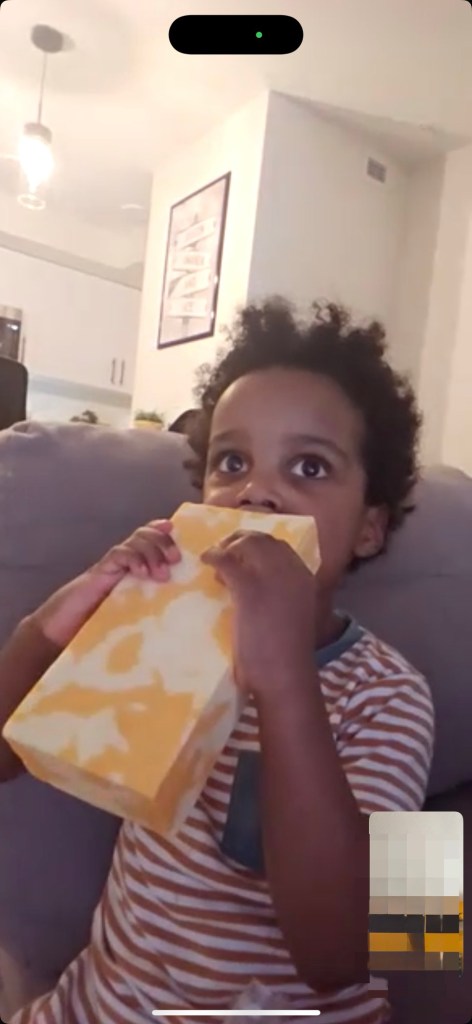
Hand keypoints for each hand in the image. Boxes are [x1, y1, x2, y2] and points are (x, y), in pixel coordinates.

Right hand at [32, 520, 180, 647]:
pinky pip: (118, 555)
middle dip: (162, 542)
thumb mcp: (138, 615)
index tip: (183, 540)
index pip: (151, 542)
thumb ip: (155, 609)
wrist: (64, 630)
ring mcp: (111, 567)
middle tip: (175, 559)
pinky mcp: (99, 573)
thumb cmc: (104, 627)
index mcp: (134, 571)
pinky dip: (132, 558)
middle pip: (144, 536)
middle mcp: (124, 564)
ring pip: (134, 542)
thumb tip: (187, 617)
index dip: (165, 535)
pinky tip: (140, 572)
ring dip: (151, 550)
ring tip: (161, 573)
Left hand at [201, 531, 316, 698]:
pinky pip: (228, 560)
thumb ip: (283, 599)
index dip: (259, 546)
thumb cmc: (286, 657)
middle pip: (264, 540)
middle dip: (241, 540)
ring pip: (247, 545)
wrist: (284, 676)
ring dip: (228, 547)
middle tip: (224, 549)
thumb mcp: (293, 617)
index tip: (242, 552)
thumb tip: (263, 593)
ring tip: (215, 557)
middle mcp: (292, 571)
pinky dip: (215, 556)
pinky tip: (206, 560)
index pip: (281, 548)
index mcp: (305, 578)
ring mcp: (272, 578)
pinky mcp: (249, 589)